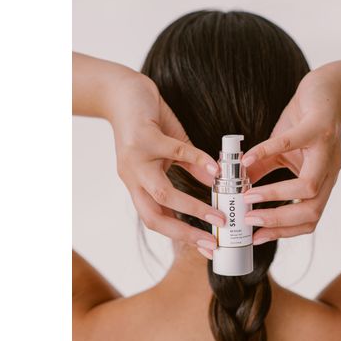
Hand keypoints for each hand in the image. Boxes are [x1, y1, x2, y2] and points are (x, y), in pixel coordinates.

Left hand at [107, 72, 224, 250]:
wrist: (122, 92)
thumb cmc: (147, 125)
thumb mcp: (170, 151)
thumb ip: (190, 167)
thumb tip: (214, 183)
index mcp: (138, 185)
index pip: (157, 219)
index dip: (180, 236)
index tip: (206, 248)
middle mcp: (133, 178)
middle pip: (154, 217)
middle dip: (185, 233)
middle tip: (212, 243)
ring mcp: (136, 160)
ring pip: (163, 192)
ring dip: (193, 208)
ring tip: (218, 216)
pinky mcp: (143, 138)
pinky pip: (175, 152)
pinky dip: (198, 161)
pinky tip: (216, 170)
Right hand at [241, 63, 340, 244]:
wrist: (329, 90)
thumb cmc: (305, 123)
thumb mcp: (282, 152)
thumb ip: (263, 169)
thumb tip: (237, 186)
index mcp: (322, 182)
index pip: (309, 220)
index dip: (283, 233)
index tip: (256, 238)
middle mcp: (329, 172)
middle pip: (312, 212)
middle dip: (278, 221)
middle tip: (249, 220)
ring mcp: (326, 151)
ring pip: (308, 187)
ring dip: (274, 195)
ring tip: (247, 196)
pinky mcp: (318, 127)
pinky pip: (290, 143)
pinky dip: (265, 153)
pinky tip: (245, 160)